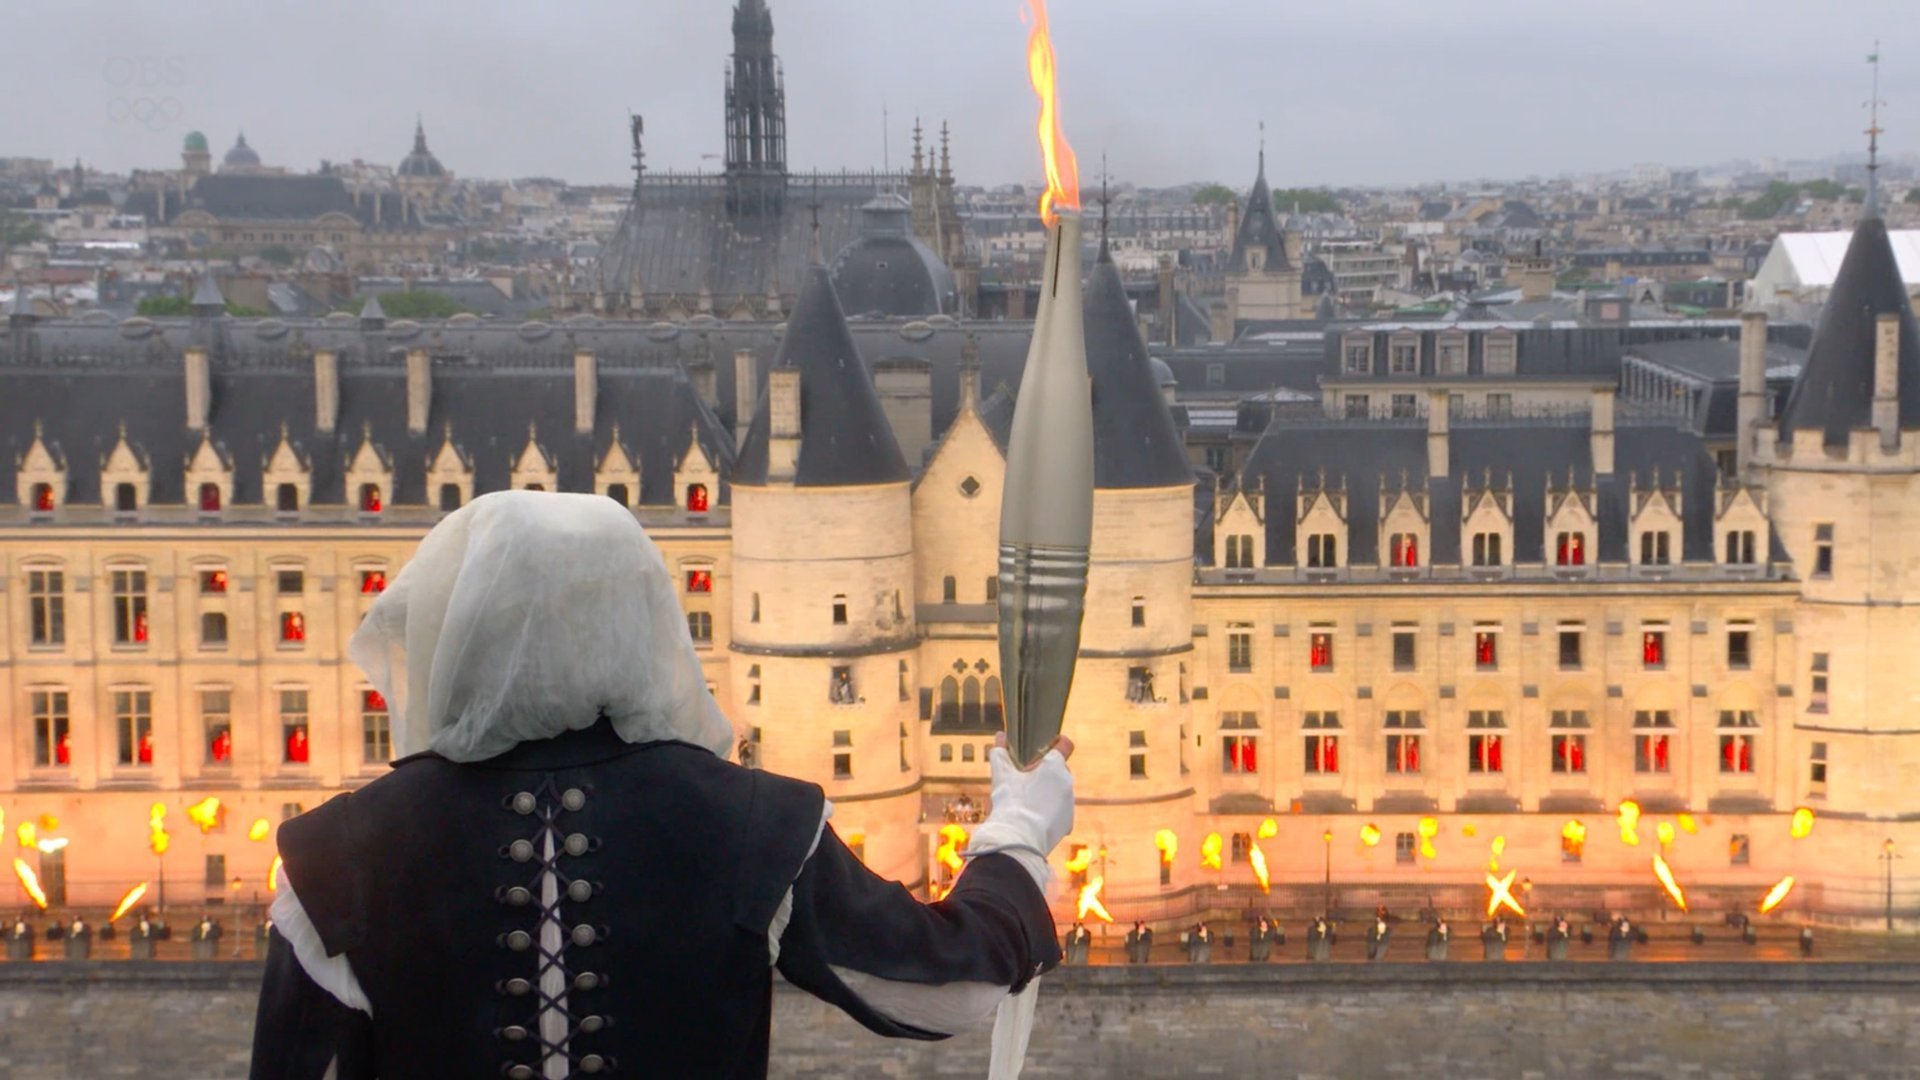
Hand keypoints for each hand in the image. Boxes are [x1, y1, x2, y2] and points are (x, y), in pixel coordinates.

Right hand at [970, 737, 1074, 860]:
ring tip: (1026, 805)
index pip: (1064, 745)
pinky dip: (1049, 814)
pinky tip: (1032, 819)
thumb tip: (1000, 735)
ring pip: (1058, 792)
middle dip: (1044, 774)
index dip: (1056, 744)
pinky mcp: (1068, 822)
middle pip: (1058, 770)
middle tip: (1024, 783)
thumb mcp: (1002, 775)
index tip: (1045, 750)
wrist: (1018, 839)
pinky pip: (1059, 812)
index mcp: (1055, 765)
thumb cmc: (1011, 802)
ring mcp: (1070, 803)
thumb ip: (1000, 752)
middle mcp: (1067, 782)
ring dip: (1046, 794)